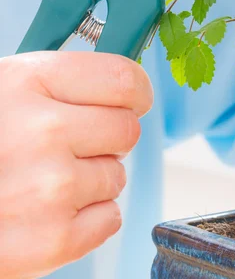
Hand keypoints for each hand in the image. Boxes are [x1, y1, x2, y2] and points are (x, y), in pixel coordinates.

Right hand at [0, 52, 152, 278]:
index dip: (136, 93)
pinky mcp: (51, 239)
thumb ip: (66, 84)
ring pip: (117, 176)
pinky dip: (86, 220)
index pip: (125, 80)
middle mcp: (41, 131)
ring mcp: (48, 187)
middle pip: (128, 130)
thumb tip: (131, 88)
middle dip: (108, 140)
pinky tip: (45, 213)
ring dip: (92, 182)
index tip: (131, 102)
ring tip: (43, 183)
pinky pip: (110, 219)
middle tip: (70, 148)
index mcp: (29, 81)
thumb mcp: (9, 89)